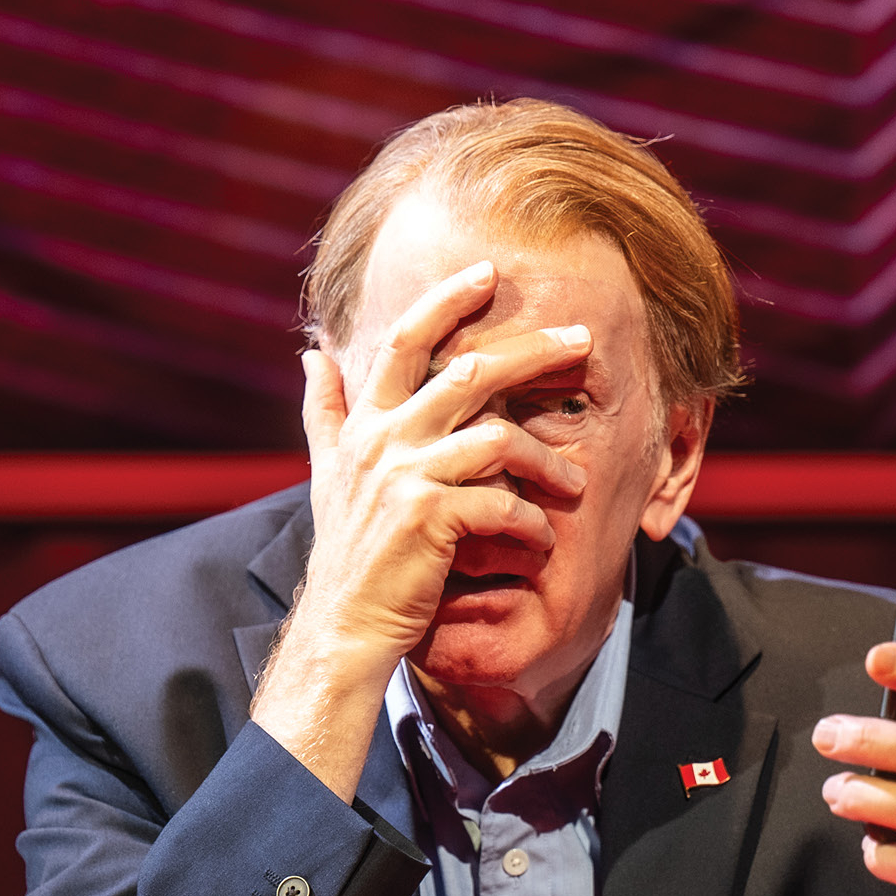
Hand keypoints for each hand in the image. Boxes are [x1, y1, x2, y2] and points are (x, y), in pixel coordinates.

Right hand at [253, 260, 592, 798]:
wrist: (345, 623)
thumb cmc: (350, 549)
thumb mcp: (328, 471)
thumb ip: (326, 409)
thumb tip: (312, 351)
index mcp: (366, 424)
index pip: (404, 341)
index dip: (445, 301)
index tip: (488, 272)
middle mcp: (384, 440)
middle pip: (468, 372)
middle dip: (532, 351)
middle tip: (583, 339)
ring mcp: (406, 477)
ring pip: (498, 439)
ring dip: (548, 459)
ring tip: (576, 482)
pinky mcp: (430, 519)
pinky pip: (501, 503)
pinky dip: (530, 522)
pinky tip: (542, 540)